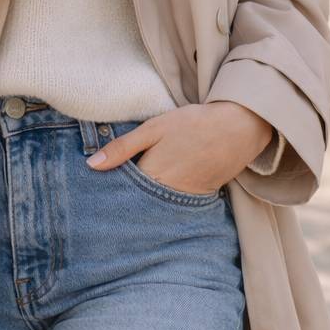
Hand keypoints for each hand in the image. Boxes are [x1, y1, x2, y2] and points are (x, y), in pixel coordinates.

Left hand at [86, 102, 273, 191]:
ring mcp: (185, 198)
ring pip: (156, 205)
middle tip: (108, 197)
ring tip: (130, 196)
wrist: (239, 127)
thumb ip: (122, 148)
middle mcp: (167, 193)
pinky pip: (175, 204)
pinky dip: (164, 200)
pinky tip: (159, 191)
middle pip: (137, 203)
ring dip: (144, 202)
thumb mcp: (154, 129)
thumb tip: (91, 165)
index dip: (108, 190)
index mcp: (151, 176)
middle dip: (125, 199)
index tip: (95, 192)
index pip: (121, 193)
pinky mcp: (200, 197)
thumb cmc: (193, 123)